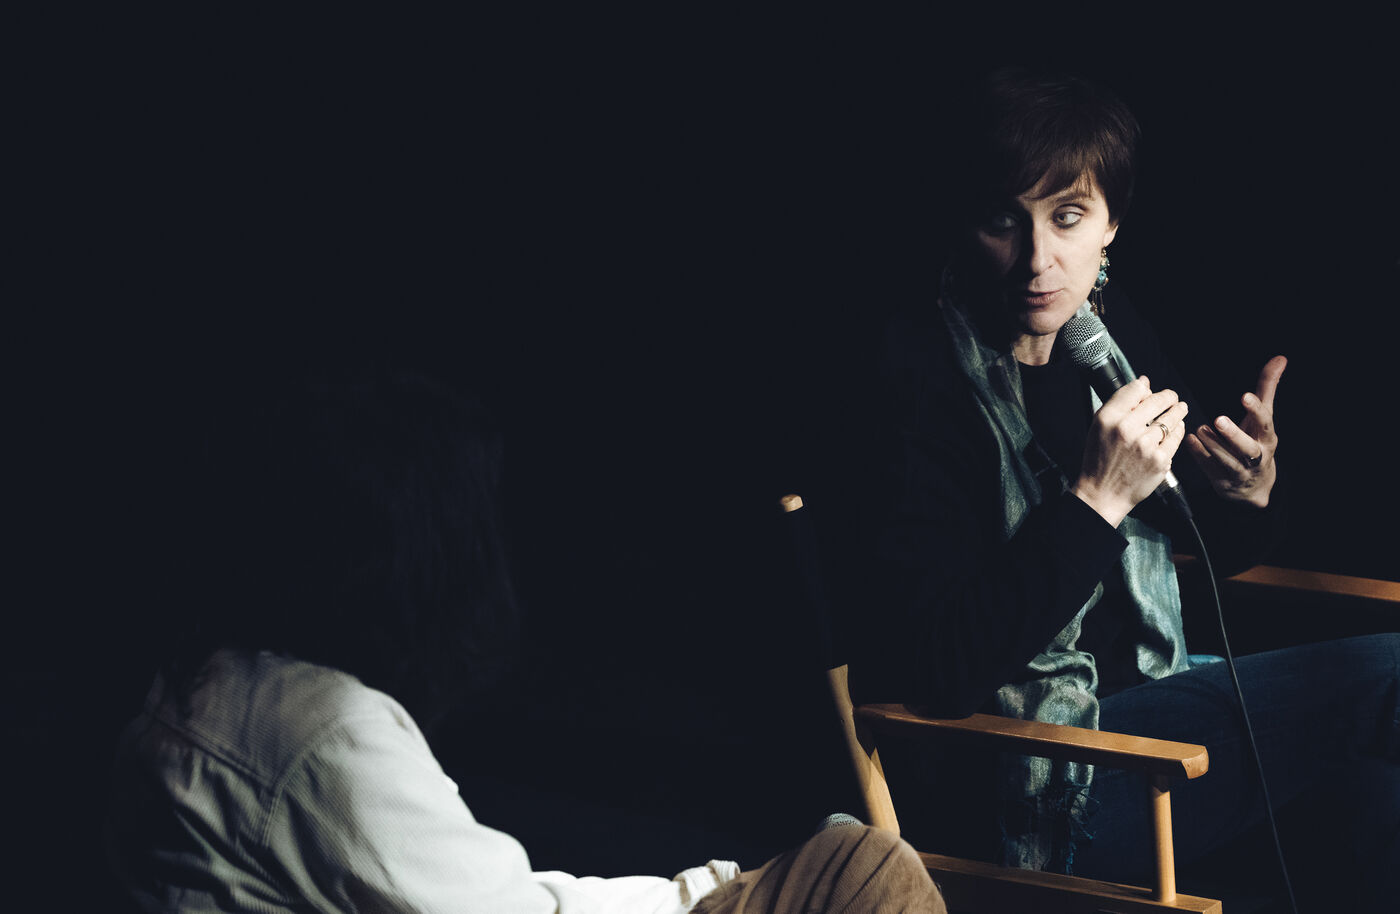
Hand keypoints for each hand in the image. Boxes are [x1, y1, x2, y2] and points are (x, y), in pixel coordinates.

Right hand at [1072, 375, 1189, 526]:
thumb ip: (1119, 403)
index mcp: (1109, 418)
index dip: (1146, 388)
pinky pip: (1176, 436)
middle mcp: (1127, 429)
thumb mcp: (1098, 426)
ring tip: (1179, 409)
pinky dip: (1178, 430)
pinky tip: (1175, 429)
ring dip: (1178, 411)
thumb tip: (1143, 383)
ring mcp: (1146, 445)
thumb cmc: (1100, 460)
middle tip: (1172, 398)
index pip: (1136, 389)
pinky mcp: (1160, 459)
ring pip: (1172, 417)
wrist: (1103, 493)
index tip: (1149, 391)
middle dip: (1169, 397)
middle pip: (1158, 400)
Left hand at [1185, 355, 1285, 507]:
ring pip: (1228, 461)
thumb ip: (1267, 388)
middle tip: (1218, 419)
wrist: (1254, 487)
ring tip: (1200, 428)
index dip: (1256, 410)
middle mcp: (1256, 456)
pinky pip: (1210, 470)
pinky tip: (1190, 440)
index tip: (1245, 396)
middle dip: (1234, 435)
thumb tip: (1280, 358)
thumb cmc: (1257, 441)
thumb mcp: (1263, 417)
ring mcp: (1240, 471)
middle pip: (1248, 448)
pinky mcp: (1223, 482)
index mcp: (1267, 438)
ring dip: (1213, 445)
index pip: (1265, 423)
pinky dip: (1200, 456)